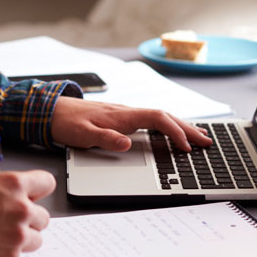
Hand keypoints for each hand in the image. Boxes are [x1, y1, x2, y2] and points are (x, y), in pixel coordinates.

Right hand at [0, 170, 55, 256]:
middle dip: (28, 219)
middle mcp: (21, 209)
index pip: (47, 183)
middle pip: (43, 216)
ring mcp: (17, 236)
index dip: (38, 191)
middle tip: (9, 222)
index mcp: (13, 185)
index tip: (32, 196)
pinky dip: (6, 254)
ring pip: (36, 239)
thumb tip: (4, 192)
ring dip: (22, 239)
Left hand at [50, 97, 211, 152]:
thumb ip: (105, 139)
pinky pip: (152, 121)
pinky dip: (167, 127)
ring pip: (160, 118)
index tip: (186, 146)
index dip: (174, 131)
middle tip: (207, 141)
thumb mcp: (83, 134)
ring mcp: (125, 114)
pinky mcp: (121, 118)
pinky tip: (171, 133)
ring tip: (197, 136)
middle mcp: (127, 112)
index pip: (157, 119)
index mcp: (122, 115)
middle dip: (187, 128)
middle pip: (164, 117)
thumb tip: (126, 143)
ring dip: (180, 127)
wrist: (50, 110)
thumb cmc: (66, 122)